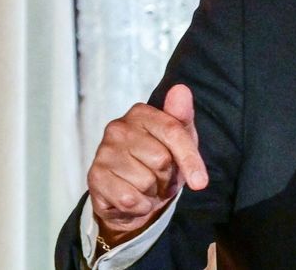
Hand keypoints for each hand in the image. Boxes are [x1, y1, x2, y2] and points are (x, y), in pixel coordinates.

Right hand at [87, 84, 208, 244]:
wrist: (132, 195)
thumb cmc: (158, 162)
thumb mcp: (178, 140)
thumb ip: (182, 116)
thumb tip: (181, 89)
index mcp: (141, 113)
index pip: (173, 132)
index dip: (190, 160)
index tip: (201, 183)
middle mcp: (118, 127)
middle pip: (161, 160)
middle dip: (167, 176)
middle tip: (160, 177)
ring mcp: (103, 151)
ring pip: (145, 181)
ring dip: (152, 192)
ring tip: (146, 187)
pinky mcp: (94, 176)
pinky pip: (129, 199)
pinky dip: (138, 206)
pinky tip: (134, 198)